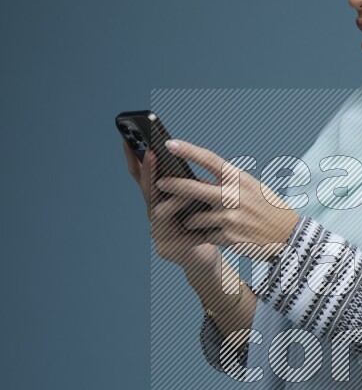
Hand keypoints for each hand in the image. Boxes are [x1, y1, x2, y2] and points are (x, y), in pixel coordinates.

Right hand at [121, 139, 218, 271]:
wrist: (206, 252)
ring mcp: (157, 231)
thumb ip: (190, 182)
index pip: (142, 174)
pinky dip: (190, 230)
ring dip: (174, 200)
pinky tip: (201, 227)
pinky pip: (177, 237)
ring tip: (189, 195)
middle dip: (148, 171)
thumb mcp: (197, 197)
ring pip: (159, 212)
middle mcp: (153, 212)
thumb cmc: (202, 220)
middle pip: (146, 190)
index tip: (128, 138)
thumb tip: (189, 155)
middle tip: (150, 153)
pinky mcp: (166, 249)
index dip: (133, 157)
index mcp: (159, 197)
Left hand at [153, 138, 301, 262]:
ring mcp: (230, 217)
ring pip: (194, 216)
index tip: (170, 144)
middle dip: (172, 186)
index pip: (209, 160)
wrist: (288, 237)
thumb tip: (198, 180)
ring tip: (197, 220)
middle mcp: (233, 196)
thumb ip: (228, 184)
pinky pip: (205, 234)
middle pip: (193, 188)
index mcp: (239, 179)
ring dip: (191, 219)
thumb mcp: (253, 188)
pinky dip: (205, 235)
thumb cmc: (269, 209)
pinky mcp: (228, 237)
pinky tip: (213, 235)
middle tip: (159, 183)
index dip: (188, 151)